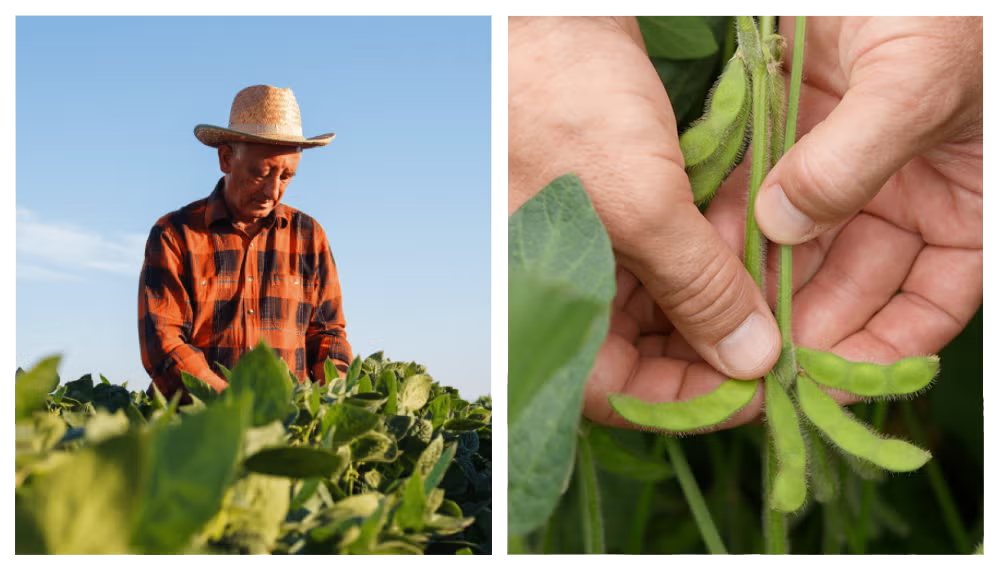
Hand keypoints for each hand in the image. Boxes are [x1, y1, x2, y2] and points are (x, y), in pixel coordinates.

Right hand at [509, 16, 780, 430]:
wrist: (546, 22)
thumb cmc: (564, 107)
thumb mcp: (640, 206)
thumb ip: (699, 289)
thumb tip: (753, 361)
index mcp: (549, 309)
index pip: (624, 393)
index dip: (694, 401)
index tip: (766, 388)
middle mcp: (571, 292)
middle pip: (652, 355)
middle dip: (719, 349)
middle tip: (789, 341)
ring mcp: (596, 253)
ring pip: (671, 306)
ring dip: (727, 301)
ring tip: (785, 294)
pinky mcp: (621, 215)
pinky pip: (674, 258)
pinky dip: (716, 257)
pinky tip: (757, 248)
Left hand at [709, 16, 982, 397]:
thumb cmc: (940, 6)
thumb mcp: (917, 81)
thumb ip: (854, 161)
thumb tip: (783, 229)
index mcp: (965, 203)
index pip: (930, 306)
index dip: (882, 352)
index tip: (822, 382)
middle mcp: (903, 197)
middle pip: (850, 289)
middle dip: (798, 326)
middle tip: (742, 360)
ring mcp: (841, 171)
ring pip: (795, 251)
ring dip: (753, 284)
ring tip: (709, 319)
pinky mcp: (790, 140)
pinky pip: (754, 198)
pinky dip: (727, 226)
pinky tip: (694, 255)